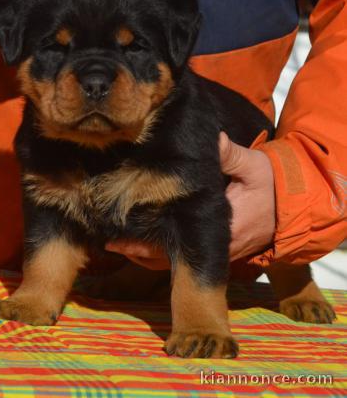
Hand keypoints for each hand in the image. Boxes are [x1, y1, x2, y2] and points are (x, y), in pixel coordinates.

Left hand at [105, 132, 275, 267]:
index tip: (121, 240)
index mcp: (221, 227)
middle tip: (109, 242)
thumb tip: (214, 139)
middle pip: (169, 256)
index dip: (147, 244)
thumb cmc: (270, 186)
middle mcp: (214, 246)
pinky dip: (159, 254)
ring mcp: (213, 251)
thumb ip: (232, 155)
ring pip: (172, 260)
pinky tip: (139, 245)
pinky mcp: (213, 249)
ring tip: (116, 244)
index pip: (177, 241)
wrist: (288, 208)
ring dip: (145, 254)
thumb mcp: (254, 167)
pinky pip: (181, 257)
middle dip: (138, 251)